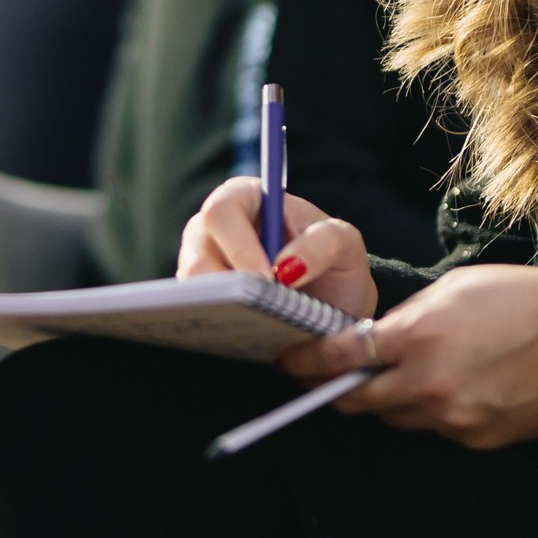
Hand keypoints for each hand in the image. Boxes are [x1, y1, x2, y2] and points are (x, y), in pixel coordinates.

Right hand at [178, 176, 377, 321]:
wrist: (335, 303)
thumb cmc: (334, 261)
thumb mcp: (344, 243)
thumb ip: (322, 243)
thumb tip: (285, 267)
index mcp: (245, 199)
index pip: (222, 211)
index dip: (238, 246)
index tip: (266, 279)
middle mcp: (215, 231)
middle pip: (197, 256)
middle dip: (225, 288)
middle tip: (257, 312)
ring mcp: (204, 267)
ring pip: (193, 290)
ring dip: (221, 311)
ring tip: (253, 328)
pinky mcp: (204, 302)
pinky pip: (197, 315)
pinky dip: (219, 327)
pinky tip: (245, 338)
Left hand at [277, 265, 537, 448]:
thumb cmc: (528, 300)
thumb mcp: (455, 289)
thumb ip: (408, 318)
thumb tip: (375, 338)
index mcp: (417, 338)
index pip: (340, 359)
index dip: (306, 364)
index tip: (289, 365)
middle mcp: (428, 385)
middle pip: (359, 400)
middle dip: (345, 388)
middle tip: (342, 374)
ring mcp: (454, 419)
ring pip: (398, 418)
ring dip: (395, 399)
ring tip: (426, 370)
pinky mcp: (479, 440)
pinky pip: (439, 430)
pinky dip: (438, 412)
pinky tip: (466, 385)